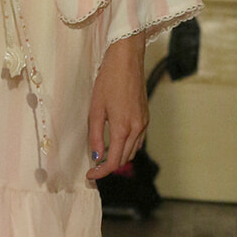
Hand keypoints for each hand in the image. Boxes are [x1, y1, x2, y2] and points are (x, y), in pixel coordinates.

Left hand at [87, 35, 148, 180]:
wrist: (127, 60)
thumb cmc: (108, 80)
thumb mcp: (96, 109)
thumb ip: (96, 135)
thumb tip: (96, 156)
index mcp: (123, 128)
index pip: (114, 161)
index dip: (101, 172)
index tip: (90, 175)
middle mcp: (137, 128)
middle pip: (125, 159)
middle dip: (109, 167)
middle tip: (93, 168)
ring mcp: (144, 122)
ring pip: (133, 151)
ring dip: (119, 157)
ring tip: (103, 157)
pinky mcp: (145, 116)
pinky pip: (138, 140)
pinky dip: (127, 147)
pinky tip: (115, 142)